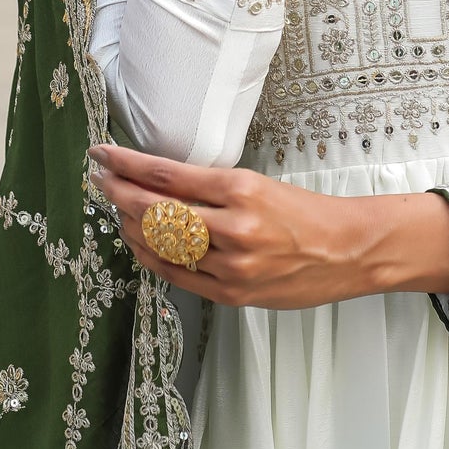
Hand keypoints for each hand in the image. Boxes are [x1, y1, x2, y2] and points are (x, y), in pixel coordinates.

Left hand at [89, 145, 448, 308]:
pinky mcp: (233, 293)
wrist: (349, 250)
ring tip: (117, 210)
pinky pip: (178, 276)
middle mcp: (234, 227)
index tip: (103, 155)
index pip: (167, 175)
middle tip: (100, 179)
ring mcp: (232, 265)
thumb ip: (212, 189)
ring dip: (131, 227)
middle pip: (155, 211)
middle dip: (119, 193)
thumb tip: (160, 184)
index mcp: (242, 189)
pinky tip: (139, 245)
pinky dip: (152, 259)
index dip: (127, 165)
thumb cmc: (306, 214)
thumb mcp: (260, 185)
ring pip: (162, 246)